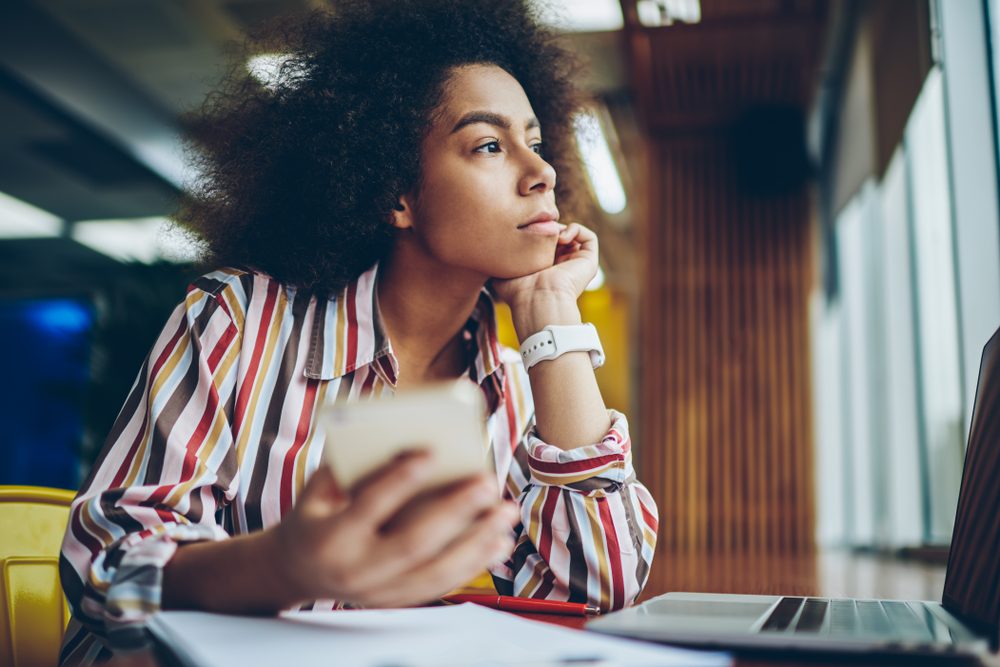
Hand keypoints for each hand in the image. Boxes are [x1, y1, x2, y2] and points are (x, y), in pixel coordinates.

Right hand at [268, 453, 517, 607]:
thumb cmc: (317, 513)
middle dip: (455, 511)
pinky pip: (442, 584)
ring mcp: (378, 592)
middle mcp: (355, 570)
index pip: (370, 506)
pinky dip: (474, 564)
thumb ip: (355, 465)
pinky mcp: (397, 601)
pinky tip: (498, 542)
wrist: (297, 569)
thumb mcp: (319, 487)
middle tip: (487, 483)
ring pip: (437, 570)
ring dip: (478, 541)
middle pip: (414, 542)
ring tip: (506, 511)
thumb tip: (408, 439)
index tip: (432, 451)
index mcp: (330, 536)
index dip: (400, 479)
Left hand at [492, 223, 598, 305]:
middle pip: (559, 236)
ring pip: (574, 235)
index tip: (527, 230)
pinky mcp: (589, 261)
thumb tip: (492, 248)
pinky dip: (576, 230)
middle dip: (549, 227)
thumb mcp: (502, 272)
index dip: (536, 231)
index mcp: (545, 268)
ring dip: (562, 228)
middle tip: (538, 228)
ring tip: (550, 234)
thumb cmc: (519, 291)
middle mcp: (562, 266)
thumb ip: (499, 260)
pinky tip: (561, 237)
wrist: (539, 300)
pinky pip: (589, 237)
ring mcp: (577, 263)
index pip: (544, 242)